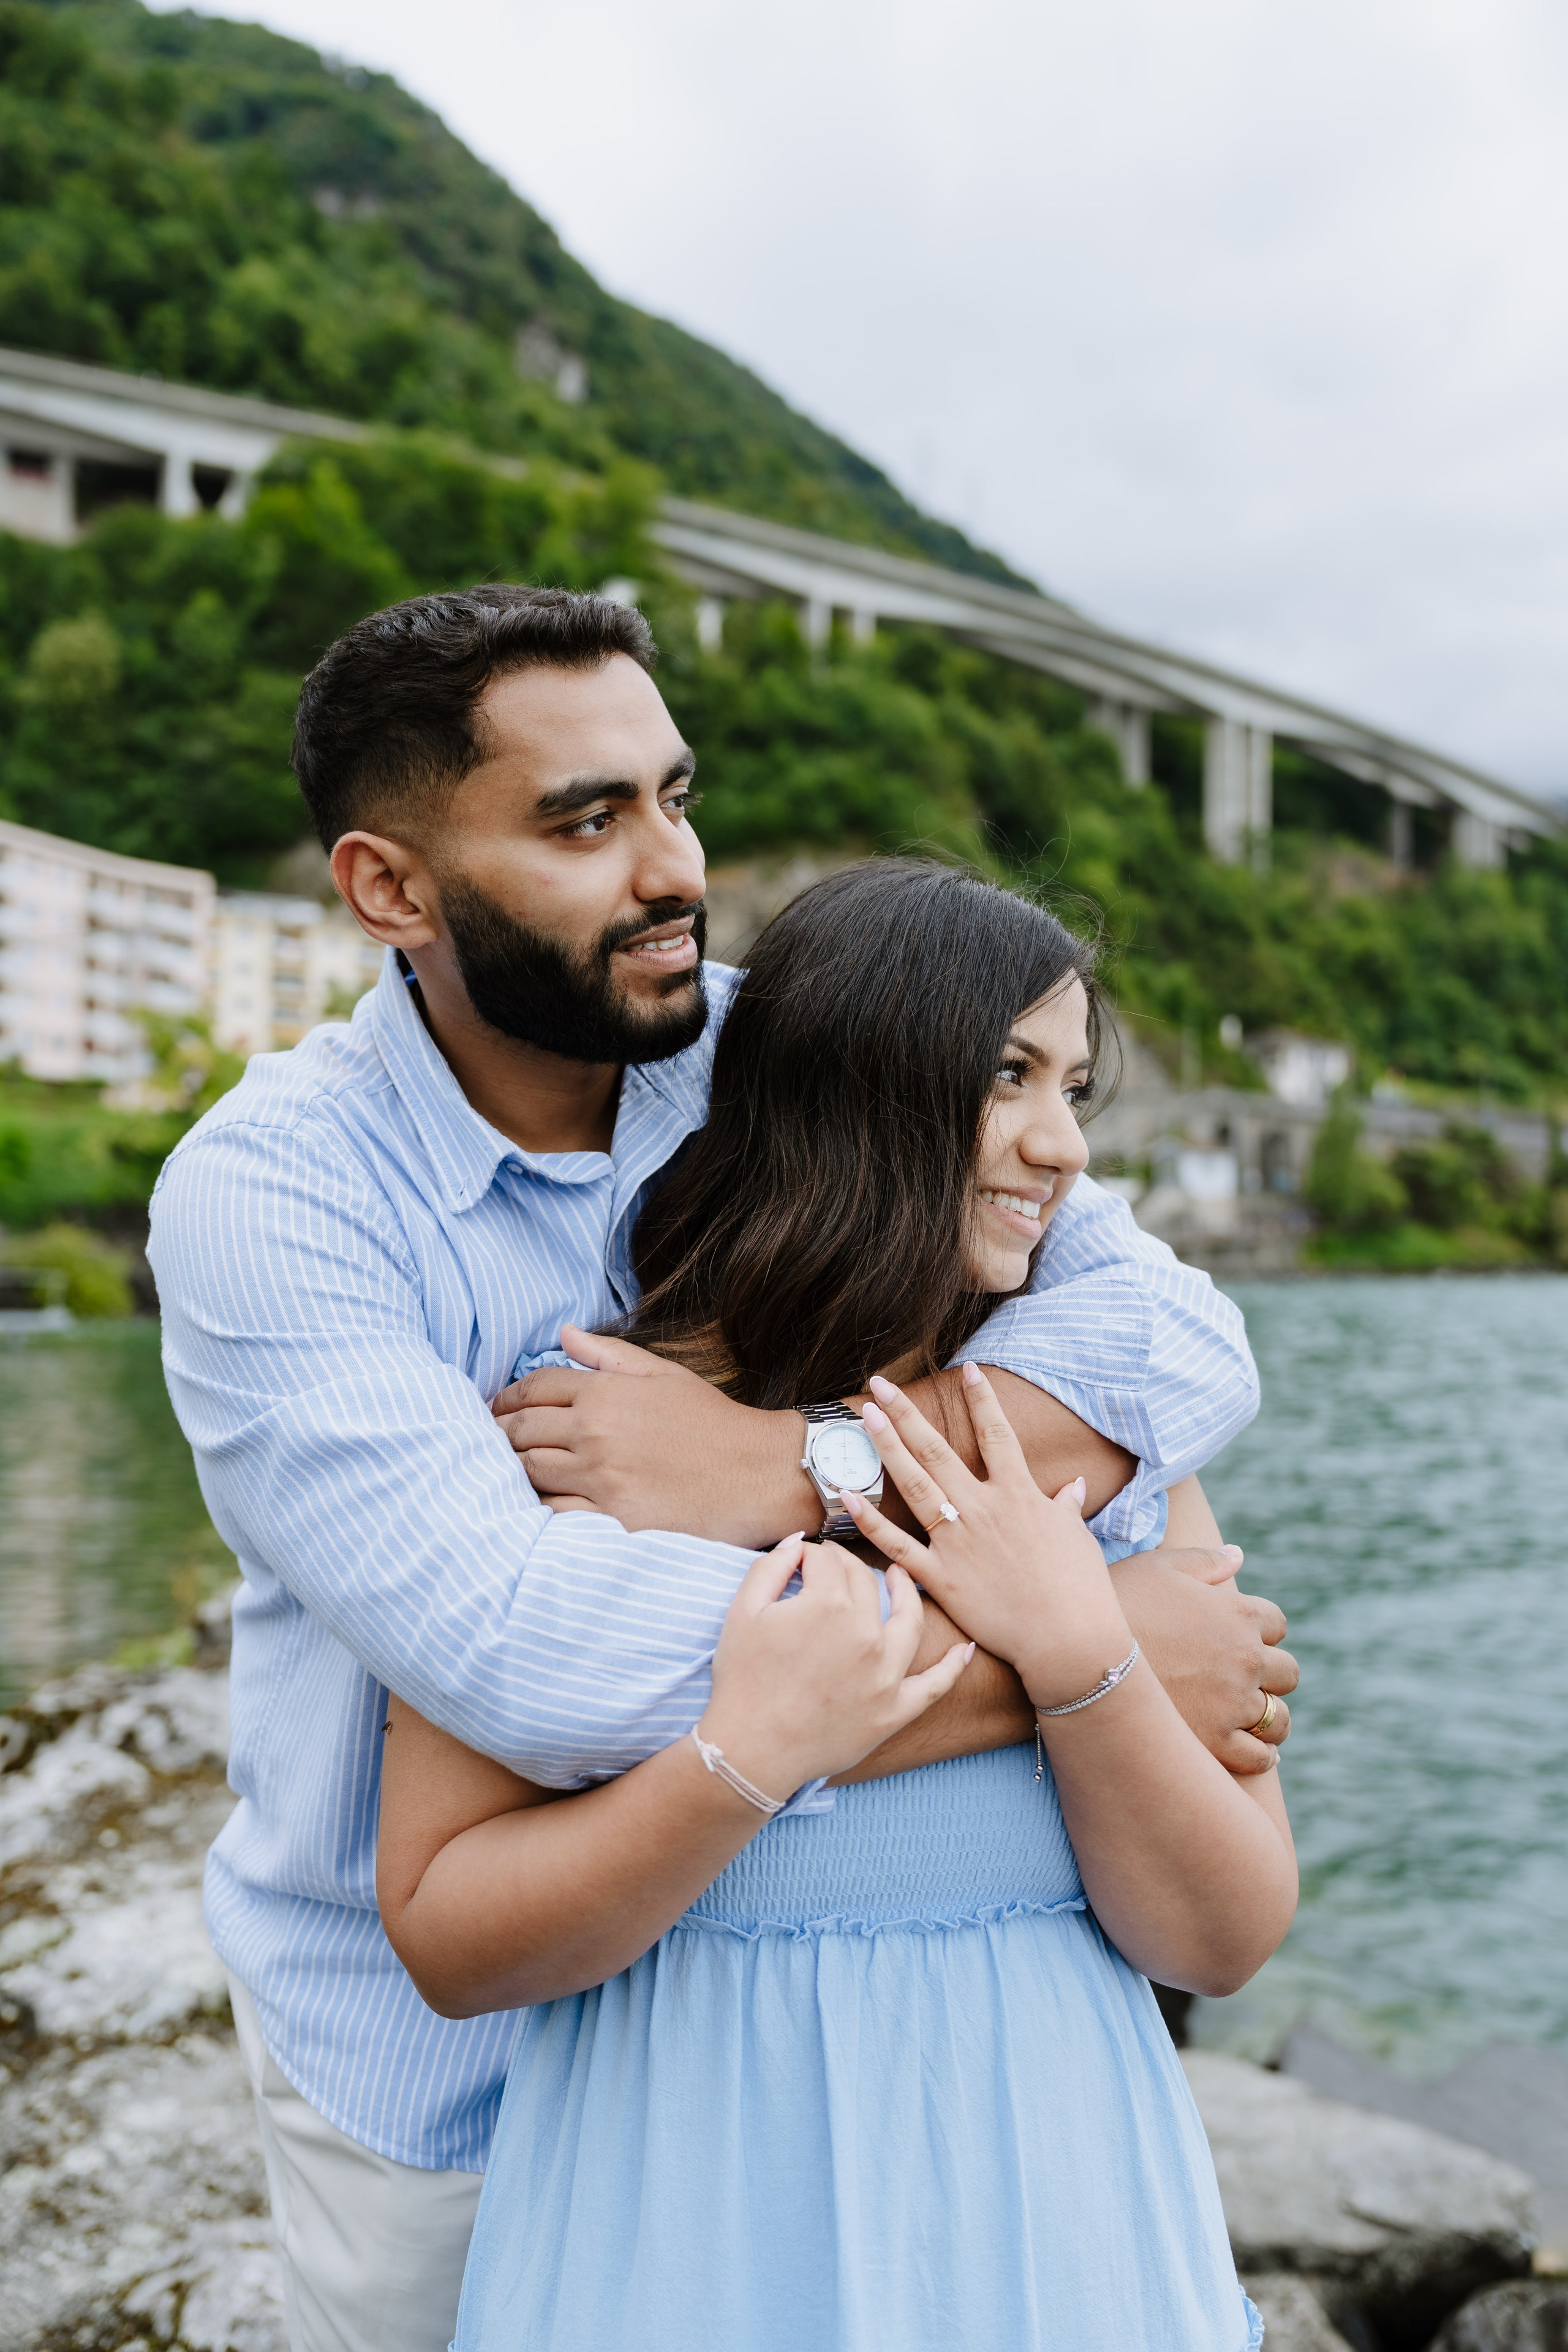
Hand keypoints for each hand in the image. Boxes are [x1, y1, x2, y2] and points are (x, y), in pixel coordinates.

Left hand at [492, 1325, 812, 1542]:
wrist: (759, 1473)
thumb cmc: (714, 1423)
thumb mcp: (664, 1375)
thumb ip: (609, 1354)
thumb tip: (564, 1333)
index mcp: (606, 1391)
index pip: (536, 1387)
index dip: (507, 1397)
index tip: (495, 1410)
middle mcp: (596, 1431)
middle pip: (521, 1431)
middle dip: (499, 1436)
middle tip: (489, 1444)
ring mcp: (602, 1476)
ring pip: (529, 1473)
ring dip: (512, 1472)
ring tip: (505, 1475)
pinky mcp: (613, 1517)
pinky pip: (554, 1514)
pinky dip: (539, 1508)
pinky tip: (534, 1508)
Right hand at [700, 1536, 973, 1799]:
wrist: (751, 1751)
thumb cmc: (743, 1680)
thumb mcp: (743, 1612)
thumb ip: (771, 1567)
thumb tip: (797, 1542)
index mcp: (828, 1605)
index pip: (828, 1560)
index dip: (811, 1555)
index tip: (802, 1561)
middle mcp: (866, 1634)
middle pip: (866, 1583)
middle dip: (847, 1568)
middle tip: (832, 1570)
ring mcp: (886, 1674)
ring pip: (909, 1620)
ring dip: (908, 1592)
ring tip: (902, 1578)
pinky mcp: (895, 1710)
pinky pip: (935, 1685)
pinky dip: (954, 1666)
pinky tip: (966, 1648)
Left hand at [840, 1365, 1134, 1710]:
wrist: (1070, 1640)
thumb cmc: (1080, 1588)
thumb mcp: (1076, 1536)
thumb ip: (1067, 1506)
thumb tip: (1076, 1485)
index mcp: (1020, 1495)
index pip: (997, 1434)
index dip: (982, 1399)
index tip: (966, 1368)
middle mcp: (984, 1510)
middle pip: (939, 1450)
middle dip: (908, 1413)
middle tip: (881, 1384)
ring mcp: (959, 1542)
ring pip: (915, 1486)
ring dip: (888, 1448)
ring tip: (866, 1417)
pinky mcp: (942, 1578)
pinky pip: (899, 1546)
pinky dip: (871, 1522)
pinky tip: (847, 1495)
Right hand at [1109, 1546, 1296, 1774]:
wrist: (1080, 1652)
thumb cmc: (1117, 1601)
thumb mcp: (1159, 1567)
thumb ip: (1204, 1561)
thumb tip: (1238, 1555)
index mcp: (1238, 1613)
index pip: (1277, 1624)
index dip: (1260, 1630)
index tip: (1242, 1638)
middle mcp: (1246, 1659)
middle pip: (1287, 1672)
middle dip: (1271, 1674)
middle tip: (1244, 1679)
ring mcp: (1233, 1704)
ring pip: (1278, 1718)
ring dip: (1270, 1717)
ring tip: (1252, 1719)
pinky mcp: (1216, 1743)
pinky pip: (1259, 1758)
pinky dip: (1262, 1756)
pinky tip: (1254, 1751)